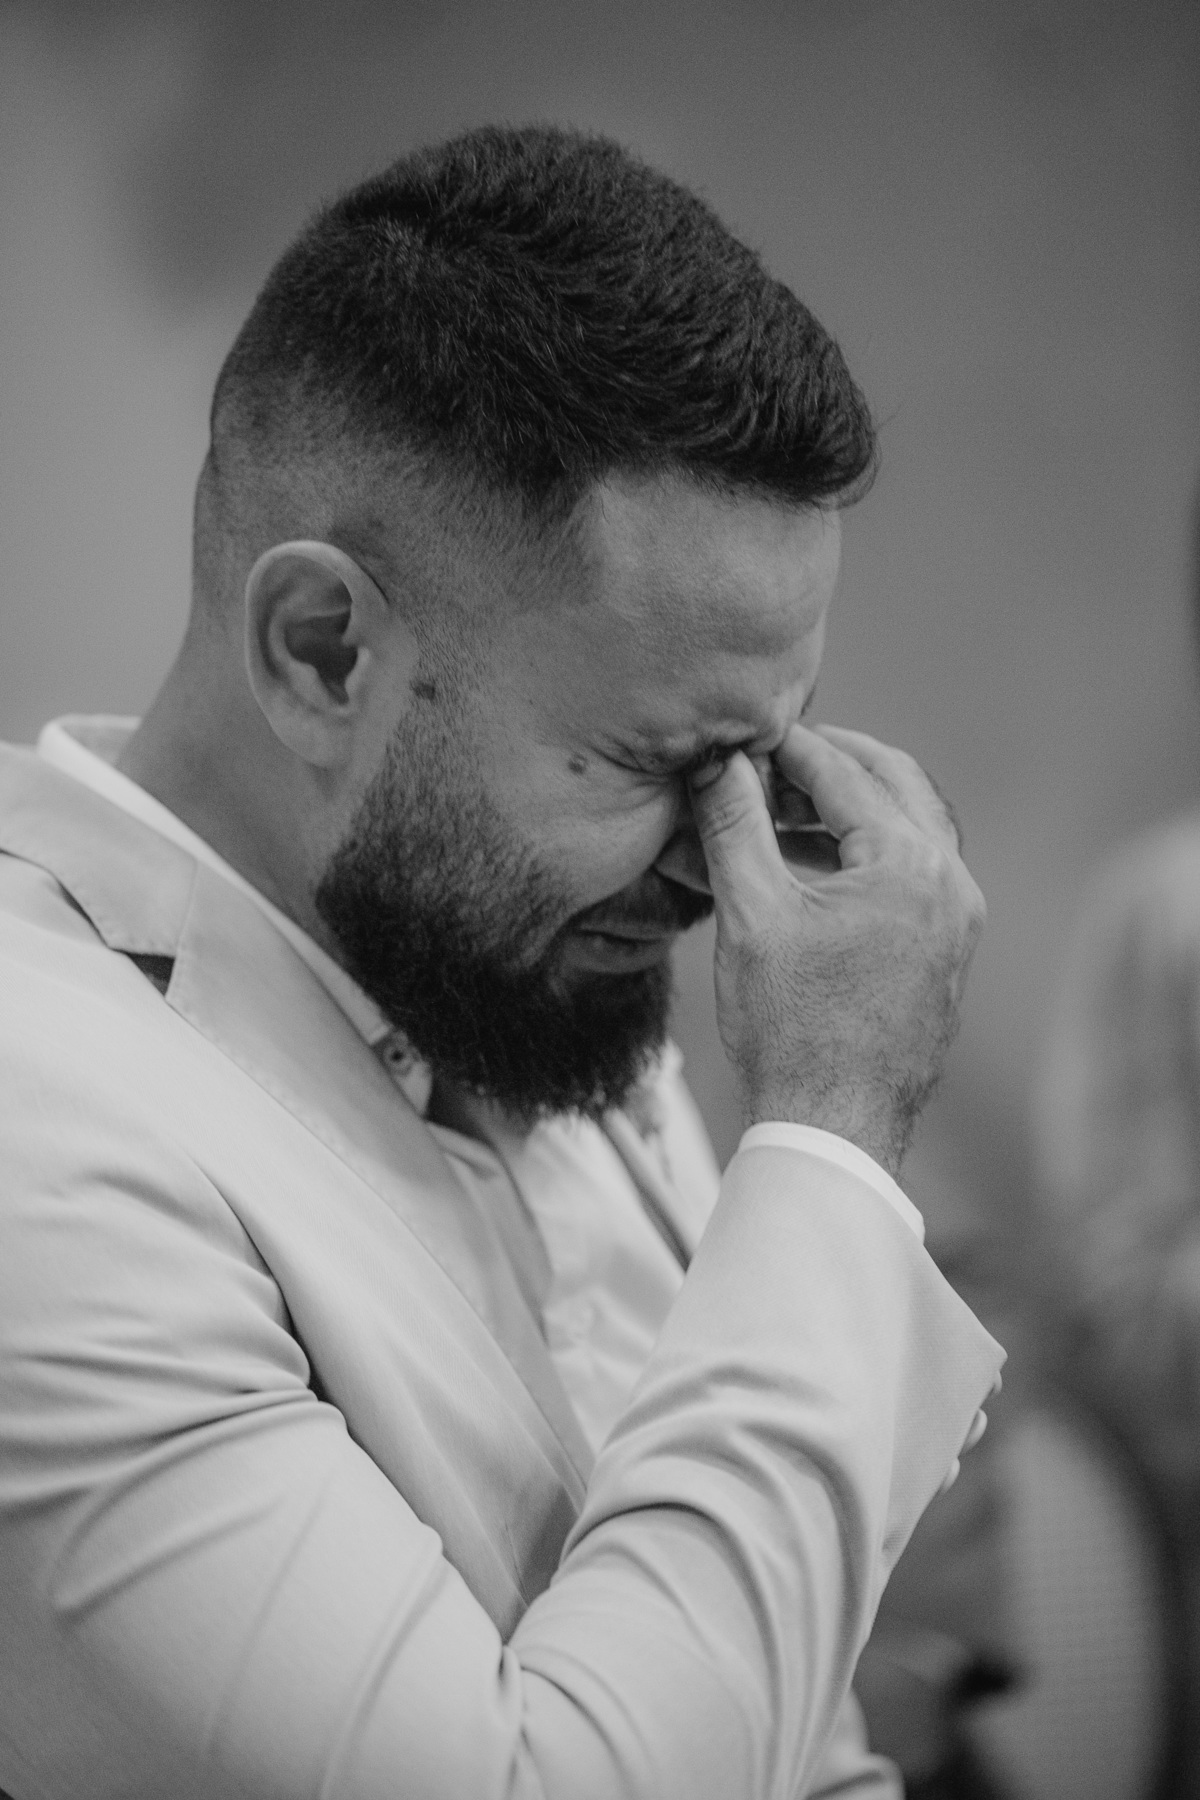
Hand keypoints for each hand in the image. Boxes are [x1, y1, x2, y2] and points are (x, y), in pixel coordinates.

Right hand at [688, 724, 984, 1175]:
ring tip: (784, 806)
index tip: (747, 731)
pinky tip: (811, 864)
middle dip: (834, 762)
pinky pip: (913, 873)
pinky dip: (867, 851)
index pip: (846, 773)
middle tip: (775, 753)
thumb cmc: (791, 1027)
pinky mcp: (946, 951)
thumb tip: (714, 759)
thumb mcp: (751, 914)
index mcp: (910, 865)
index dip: (789, 746)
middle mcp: (951, 884)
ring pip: (909, 827)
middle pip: (896, 784)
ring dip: (851, 806)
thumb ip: (734, 824)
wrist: (833, 1127)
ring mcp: (956, 921)